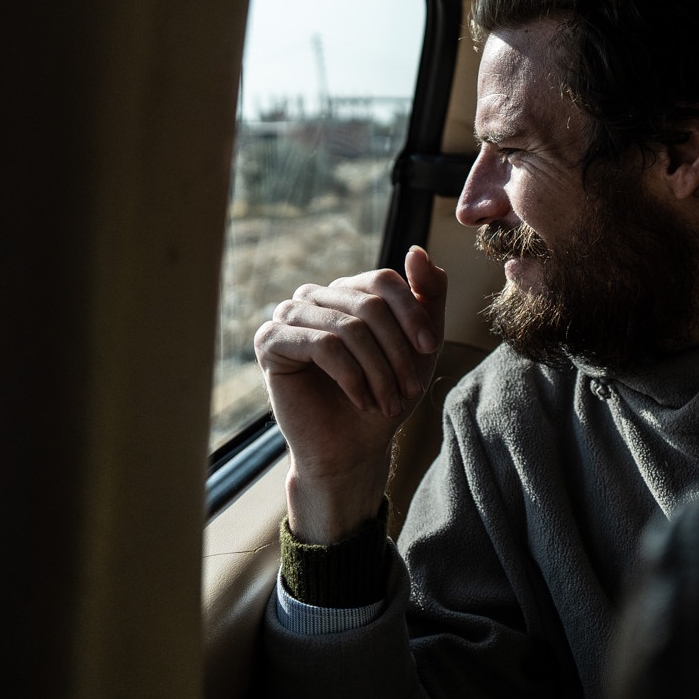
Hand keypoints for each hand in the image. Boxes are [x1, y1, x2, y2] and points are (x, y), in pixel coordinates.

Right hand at [255, 246, 447, 542]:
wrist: (353, 449)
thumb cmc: (384, 395)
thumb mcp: (419, 345)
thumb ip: (427, 296)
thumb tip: (417, 250)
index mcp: (345, 291)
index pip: (383, 281)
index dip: (411, 314)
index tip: (428, 349)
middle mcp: (314, 297)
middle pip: (369, 305)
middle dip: (397, 351)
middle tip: (410, 389)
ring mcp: (288, 315)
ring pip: (349, 327)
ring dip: (378, 370)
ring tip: (389, 401)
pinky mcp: (270, 341)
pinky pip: (323, 345)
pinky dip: (351, 376)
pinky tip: (361, 400)